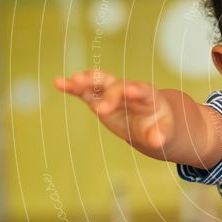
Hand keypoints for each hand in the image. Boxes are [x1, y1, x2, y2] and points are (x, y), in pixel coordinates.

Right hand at [54, 70, 173, 147]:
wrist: (148, 122)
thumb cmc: (157, 125)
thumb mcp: (163, 132)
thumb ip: (160, 135)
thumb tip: (157, 141)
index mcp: (147, 96)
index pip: (142, 90)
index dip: (136, 89)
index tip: (129, 90)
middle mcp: (128, 89)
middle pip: (118, 85)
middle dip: (109, 95)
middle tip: (100, 110)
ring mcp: (112, 92)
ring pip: (99, 82)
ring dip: (87, 81)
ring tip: (74, 81)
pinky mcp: (98, 98)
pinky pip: (84, 90)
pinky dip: (72, 86)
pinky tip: (58, 83)